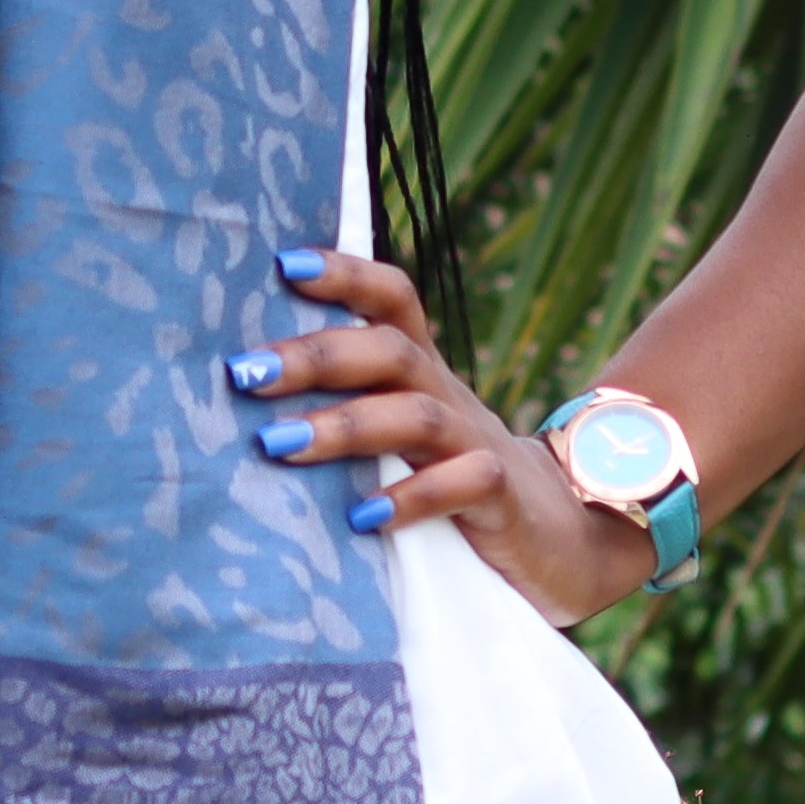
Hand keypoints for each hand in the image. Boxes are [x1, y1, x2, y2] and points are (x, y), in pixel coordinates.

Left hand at [222, 248, 658, 628]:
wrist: (565, 539)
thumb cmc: (451, 481)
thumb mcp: (403, 436)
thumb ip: (349, 408)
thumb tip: (239, 389)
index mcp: (423, 372)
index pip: (392, 299)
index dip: (345, 273)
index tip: (281, 263)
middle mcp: (449, 397)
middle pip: (390, 351)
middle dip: (315, 356)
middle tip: (245, 373)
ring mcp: (479, 446)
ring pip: (417, 415)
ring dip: (344, 425)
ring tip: (276, 444)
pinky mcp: (501, 501)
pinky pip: (466, 484)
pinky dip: (413, 497)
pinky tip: (362, 518)